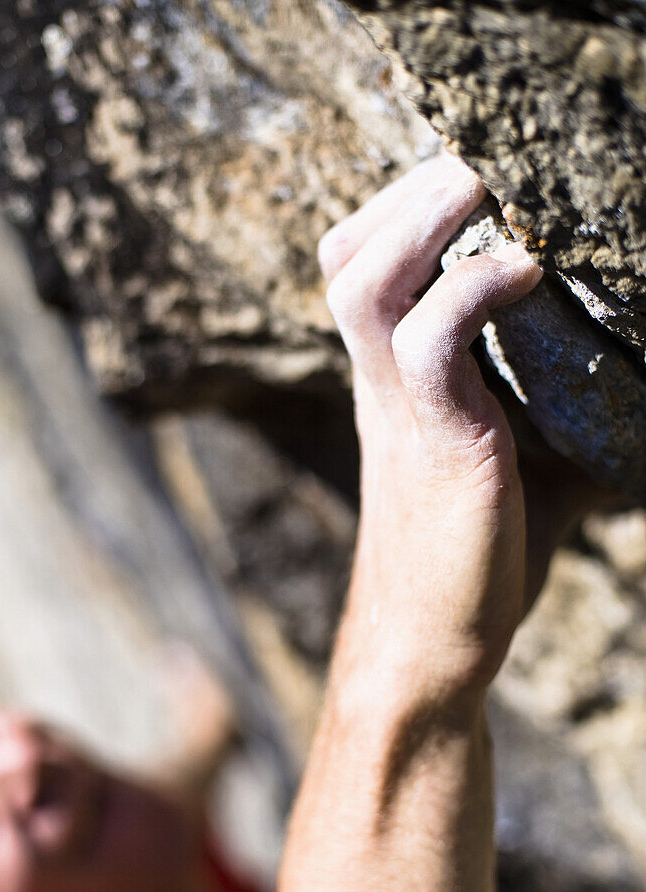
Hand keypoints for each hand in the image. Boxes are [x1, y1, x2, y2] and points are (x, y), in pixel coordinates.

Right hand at [319, 151, 542, 702]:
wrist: (428, 650)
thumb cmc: (473, 565)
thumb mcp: (521, 473)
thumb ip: (558, 419)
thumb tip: (634, 388)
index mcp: (392, 386)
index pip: (355, 270)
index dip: (400, 211)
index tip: (473, 187)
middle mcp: (381, 386)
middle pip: (345, 255)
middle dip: (411, 192)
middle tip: (481, 171)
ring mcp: (401, 411)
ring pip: (369, 279)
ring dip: (428, 216)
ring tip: (487, 189)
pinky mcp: (439, 440)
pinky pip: (432, 337)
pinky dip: (476, 286)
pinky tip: (529, 271)